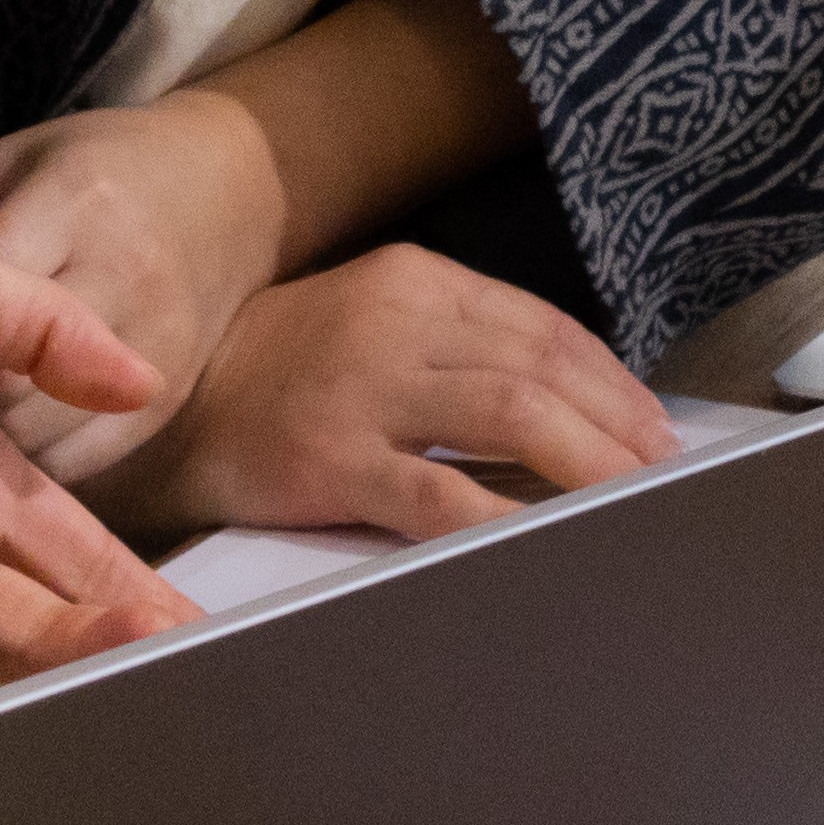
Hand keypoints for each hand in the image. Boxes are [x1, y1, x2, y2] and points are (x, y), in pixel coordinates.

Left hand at [0, 96, 287, 486]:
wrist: (228, 190)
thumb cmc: (90, 173)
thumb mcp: (4, 166)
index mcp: (74, 201)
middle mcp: (125, 277)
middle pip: (11, 377)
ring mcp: (157, 347)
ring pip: (42, 435)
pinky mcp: (168, 405)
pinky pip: (78, 464)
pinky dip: (26, 471)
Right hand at [100, 246, 674, 547]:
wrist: (160, 409)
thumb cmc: (275, 377)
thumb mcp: (369, 330)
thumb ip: (456, 353)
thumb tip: (570, 410)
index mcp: (414, 281)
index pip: (545, 327)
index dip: (615, 384)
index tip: (658, 434)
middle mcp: (394, 320)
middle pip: (543, 370)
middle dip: (619, 430)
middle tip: (664, 483)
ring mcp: (360, 386)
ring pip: (513, 418)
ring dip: (590, 468)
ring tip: (630, 509)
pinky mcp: (328, 456)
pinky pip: (440, 493)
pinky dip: (505, 519)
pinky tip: (544, 543)